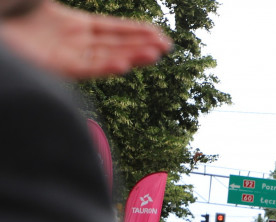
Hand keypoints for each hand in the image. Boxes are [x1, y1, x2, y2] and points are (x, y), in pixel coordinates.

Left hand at [0, 0, 171, 79]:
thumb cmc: (9, 12)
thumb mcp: (42, 0)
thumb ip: (59, 1)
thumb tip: (93, 7)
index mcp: (71, 22)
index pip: (113, 28)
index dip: (136, 31)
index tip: (159, 34)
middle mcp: (73, 40)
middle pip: (115, 43)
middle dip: (142, 45)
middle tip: (167, 47)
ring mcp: (65, 53)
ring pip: (106, 56)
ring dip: (132, 56)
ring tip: (154, 55)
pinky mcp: (54, 66)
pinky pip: (85, 67)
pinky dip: (104, 66)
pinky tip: (123, 64)